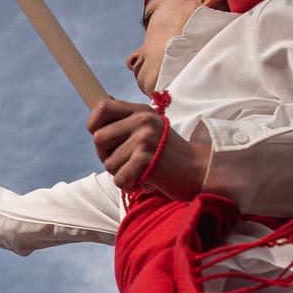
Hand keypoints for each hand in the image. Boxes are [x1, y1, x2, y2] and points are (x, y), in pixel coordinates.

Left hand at [88, 98, 209, 198]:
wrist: (198, 170)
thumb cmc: (168, 155)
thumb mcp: (149, 130)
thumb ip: (125, 124)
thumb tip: (95, 118)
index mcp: (140, 111)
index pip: (102, 107)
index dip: (94, 124)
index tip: (104, 140)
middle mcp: (142, 121)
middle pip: (99, 138)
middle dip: (106, 156)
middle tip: (125, 162)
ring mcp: (144, 138)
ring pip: (108, 163)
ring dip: (121, 174)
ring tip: (139, 171)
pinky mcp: (146, 158)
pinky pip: (119, 178)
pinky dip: (128, 185)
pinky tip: (142, 182)